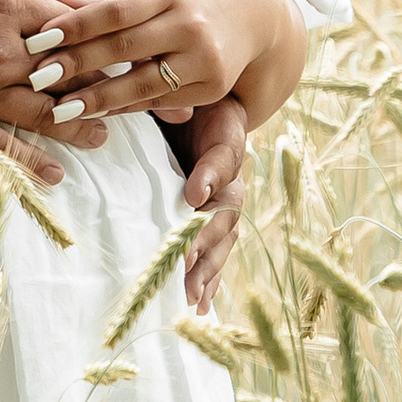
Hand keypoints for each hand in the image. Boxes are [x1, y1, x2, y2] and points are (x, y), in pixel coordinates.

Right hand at [0, 0, 106, 169]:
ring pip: (39, 115)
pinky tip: (53, 173)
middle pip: (64, 75)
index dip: (93, 31)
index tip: (112, 38)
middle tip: (124, 94)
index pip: (66, 23)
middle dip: (97, 83)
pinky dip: (29, 162)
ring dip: (75, 125)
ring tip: (101, 134)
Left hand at [21, 0, 294, 123]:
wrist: (258, 10)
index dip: (76, 26)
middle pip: (125, 48)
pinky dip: (126, 108)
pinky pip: (160, 102)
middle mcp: (190, 25)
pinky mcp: (211, 88)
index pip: (115, 11)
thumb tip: (52, 3)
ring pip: (142, 84)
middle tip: (37, 77)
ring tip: (60, 110)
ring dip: (98, 99)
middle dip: (77, 65)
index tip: (39, 38)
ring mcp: (204, 59)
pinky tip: (96, 113)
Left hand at [173, 98, 248, 309]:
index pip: (224, 160)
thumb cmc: (186, 99)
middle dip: (203, 239)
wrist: (199, 107)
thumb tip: (171, 112)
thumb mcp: (183, 96)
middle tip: (183, 261)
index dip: (210, 177)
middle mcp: (229, 178)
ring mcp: (222, 204)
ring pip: (222, 240)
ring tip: (190, 297)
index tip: (193, 195)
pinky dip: (208, 280)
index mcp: (226, 141)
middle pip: (225, 212)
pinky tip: (198, 305)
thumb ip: (175, 104)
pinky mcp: (210, 222)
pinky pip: (215, 254)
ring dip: (207, 269)